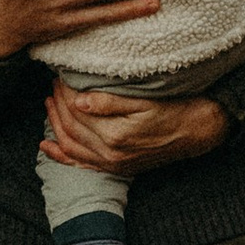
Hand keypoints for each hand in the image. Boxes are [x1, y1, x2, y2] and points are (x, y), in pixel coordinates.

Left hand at [39, 85, 231, 171]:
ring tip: (49, 104)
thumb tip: (79, 100)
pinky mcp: (116, 168)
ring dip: (55, 125)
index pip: (77, 111)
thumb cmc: (173, 109)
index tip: (60, 76)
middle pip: (71, 128)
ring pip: (71, 146)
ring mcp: (112, 164)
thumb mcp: (145, 100)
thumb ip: (110, 102)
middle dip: (57, 105)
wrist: (197, 131)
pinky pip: (81, 164)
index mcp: (115, 135)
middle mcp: (110, 155)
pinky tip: (47, 146)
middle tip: (53, 85)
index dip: (65, 92)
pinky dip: (61, 156)